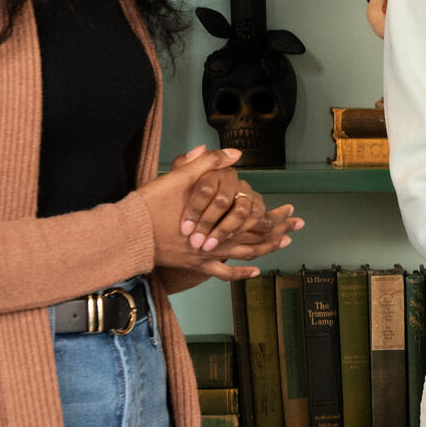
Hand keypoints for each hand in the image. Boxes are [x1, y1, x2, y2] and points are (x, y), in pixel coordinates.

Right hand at [137, 147, 297, 281]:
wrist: (127, 234)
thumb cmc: (152, 204)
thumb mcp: (179, 176)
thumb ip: (208, 164)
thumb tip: (235, 153)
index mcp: (217, 219)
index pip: (255, 218)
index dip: (275, 216)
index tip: (292, 211)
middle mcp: (217, 240)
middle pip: (256, 236)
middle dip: (278, 230)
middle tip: (298, 226)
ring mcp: (206, 255)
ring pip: (244, 254)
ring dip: (266, 248)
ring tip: (284, 243)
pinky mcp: (194, 265)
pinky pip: (222, 273)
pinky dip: (240, 273)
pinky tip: (254, 271)